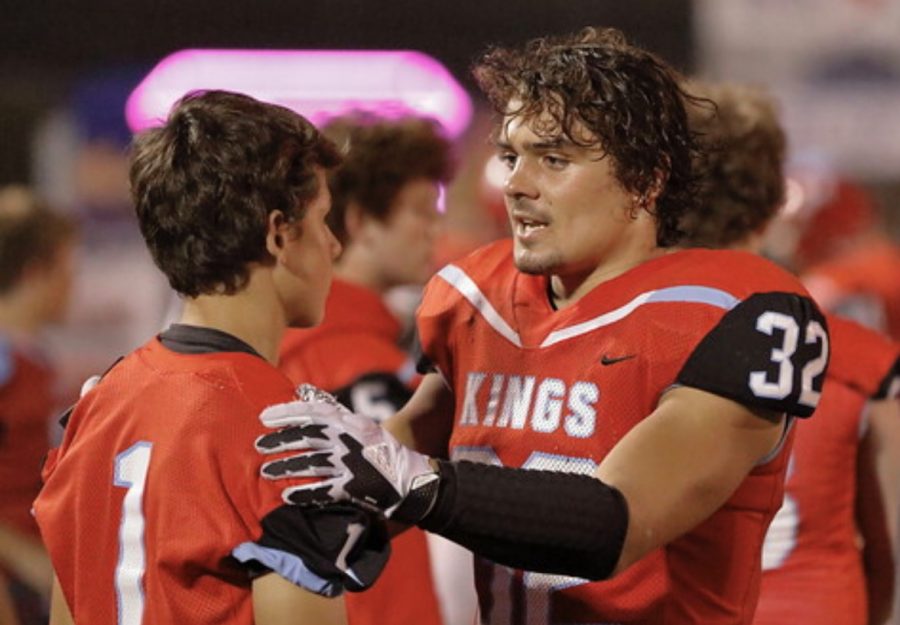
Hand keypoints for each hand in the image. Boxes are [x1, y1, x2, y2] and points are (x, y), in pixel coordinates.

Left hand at [255, 385, 438, 521]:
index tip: (264, 416)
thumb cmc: (382, 452)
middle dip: (280, 442)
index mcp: (351, 422)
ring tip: (266, 472)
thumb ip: (333, 413)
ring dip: (285, 467)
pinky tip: (287, 496)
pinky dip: (303, 493)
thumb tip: (303, 393)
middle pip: (307, 437)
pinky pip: (322, 490)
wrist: (410, 479)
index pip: (314, 411)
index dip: (287, 412)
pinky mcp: (353, 487)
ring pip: (310, 463)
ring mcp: (351, 463)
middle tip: (259, 446)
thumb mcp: (361, 426)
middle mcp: (350, 440)